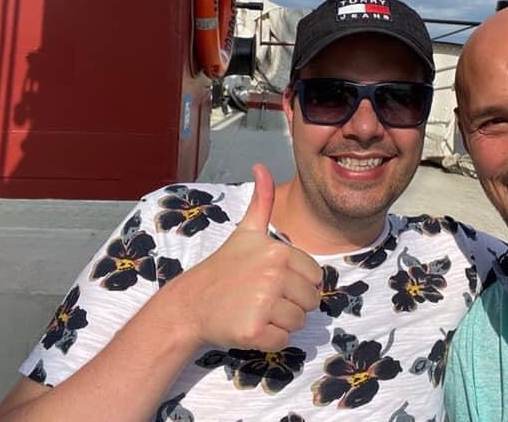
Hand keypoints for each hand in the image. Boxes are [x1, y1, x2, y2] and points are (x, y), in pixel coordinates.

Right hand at [166, 164, 321, 351]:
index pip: (316, 277)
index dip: (298, 283)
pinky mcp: (255, 331)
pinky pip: (283, 342)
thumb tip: (261, 165)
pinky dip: (269, 340)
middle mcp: (274, 276)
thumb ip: (262, 201)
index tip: (272, 280)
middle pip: (311, 301)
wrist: (191, 303)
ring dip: (281, 322)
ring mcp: (264, 304)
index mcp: (278, 252)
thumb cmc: (224, 267)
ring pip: (299, 322)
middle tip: (263, 298)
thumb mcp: (246, 231)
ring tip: (255, 310)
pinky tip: (250, 326)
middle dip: (291, 304)